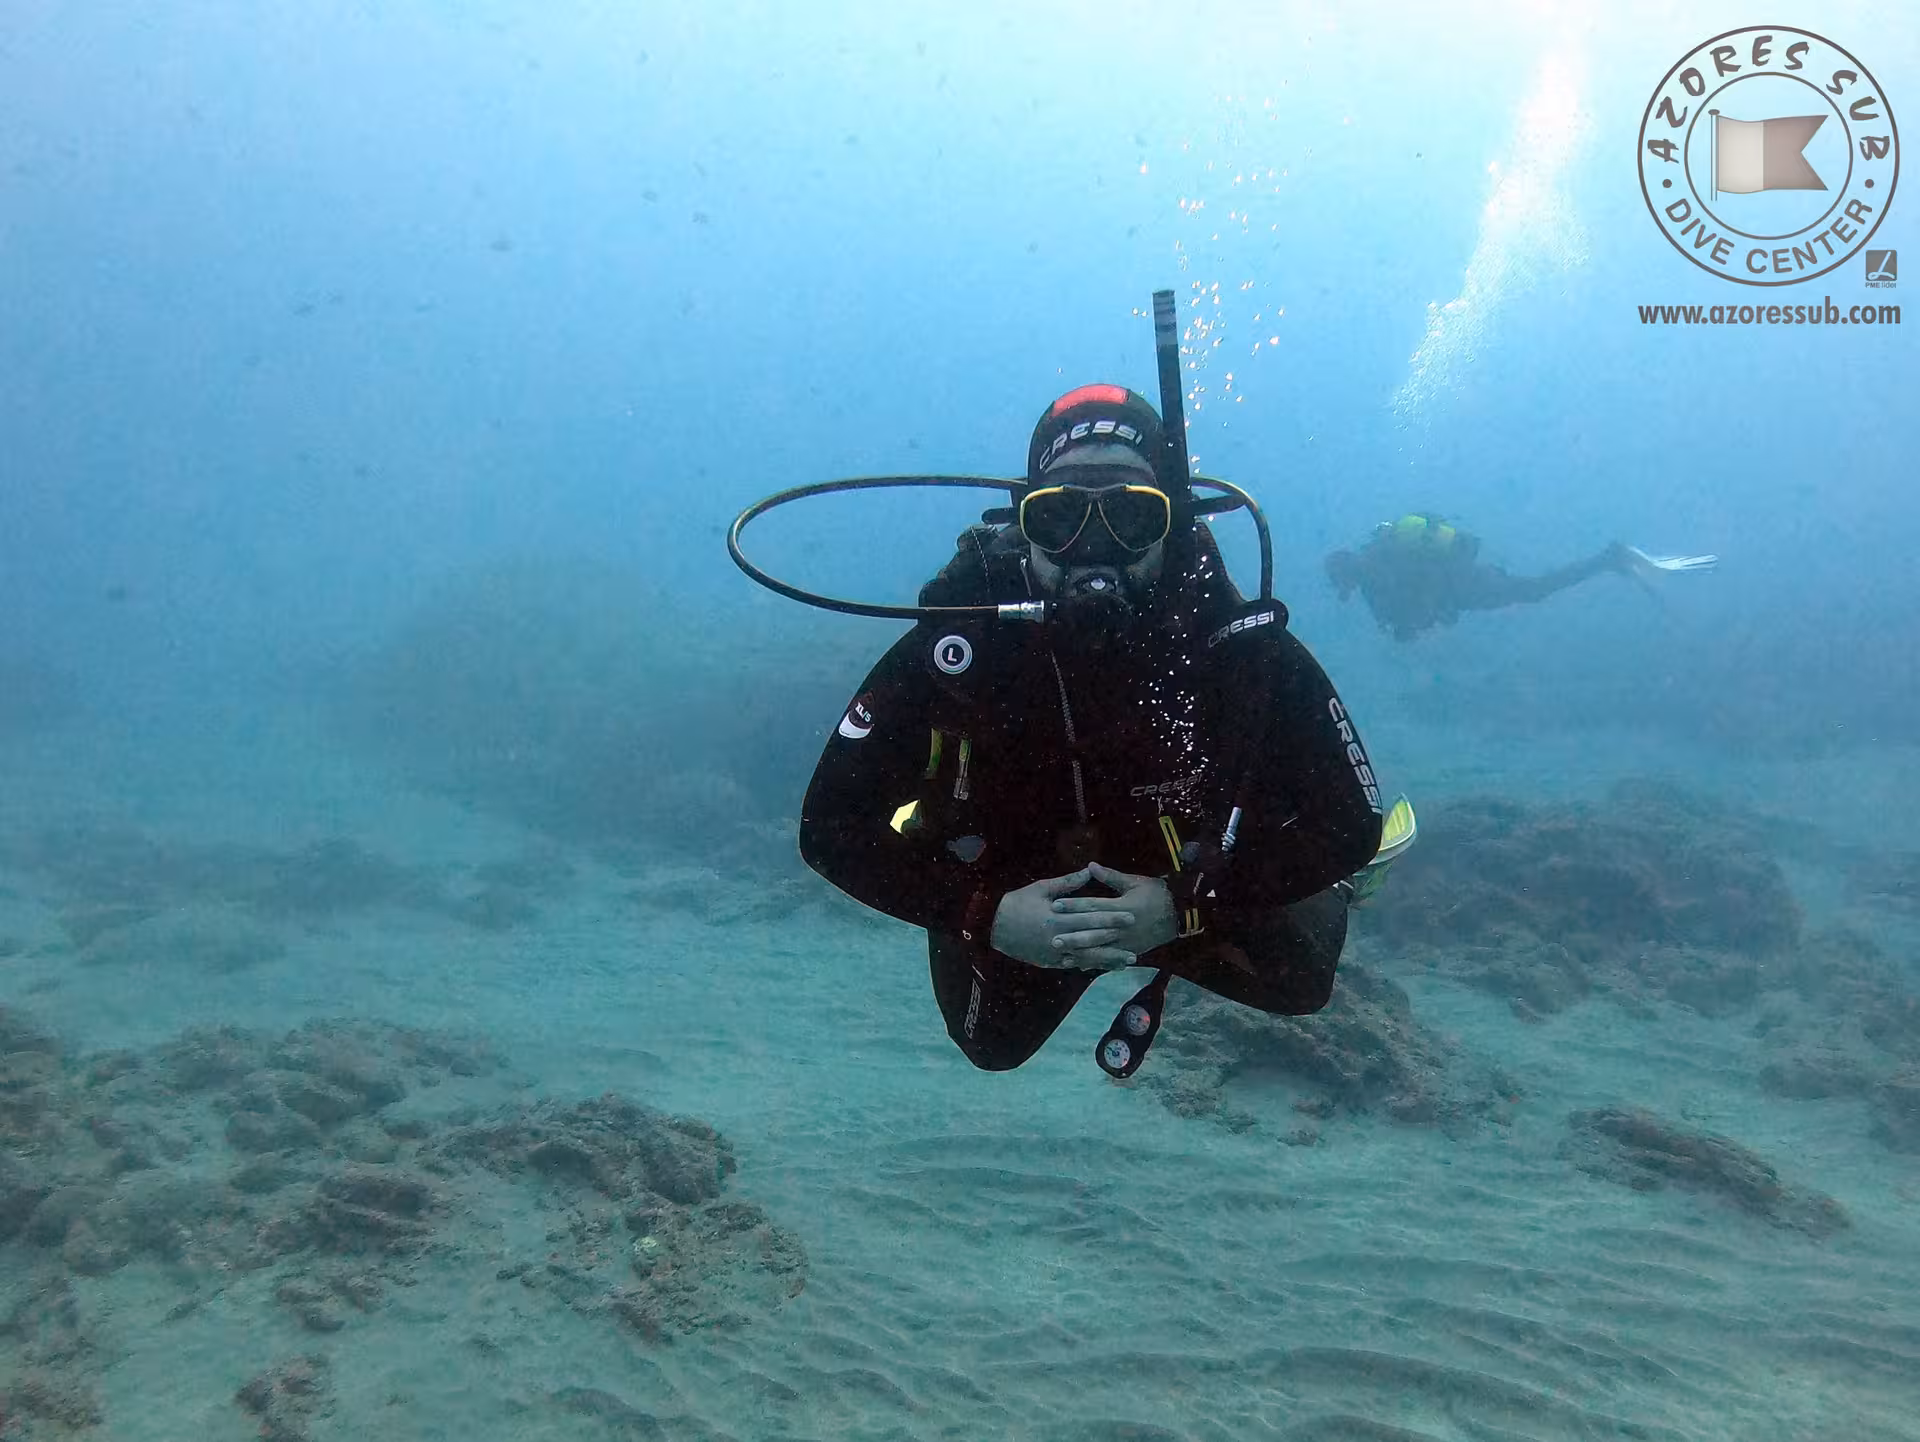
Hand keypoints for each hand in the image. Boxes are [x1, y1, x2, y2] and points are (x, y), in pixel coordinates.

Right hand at [990, 868, 1137, 971]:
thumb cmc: (1017, 903)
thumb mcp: (1041, 888)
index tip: (1131, 917)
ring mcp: (1056, 953)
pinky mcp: (1050, 962)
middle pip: (1094, 939)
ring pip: (1088, 957)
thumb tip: (1090, 870)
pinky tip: (1105, 966)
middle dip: (1117, 939)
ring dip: (1109, 959)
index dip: (1113, 918)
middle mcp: (1060, 938)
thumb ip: (1068, 883)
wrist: (992, 927)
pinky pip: (1074, 965)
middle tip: (1138, 940)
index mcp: (1059, 918)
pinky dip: (1091, 965)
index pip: (1092, 918)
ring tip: (1128, 960)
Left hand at [1059, 863, 1178, 958]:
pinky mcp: (1130, 951)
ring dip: (1081, 952)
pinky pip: (1110, 958)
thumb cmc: (1156, 894)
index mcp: (1122, 907)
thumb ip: (1111, 876)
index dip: (1074, 905)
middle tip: (1053, 939)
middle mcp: (1122, 927)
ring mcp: (1126, 941)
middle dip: (1073, 936)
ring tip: (1062, 955)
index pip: (1094, 906)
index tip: (1055, 905)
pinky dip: (1095, 962)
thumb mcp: (1135, 882)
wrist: (1179, 914)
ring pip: (1100, 949)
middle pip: (1094, 932)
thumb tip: (1090, 865)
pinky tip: (1079, 964)